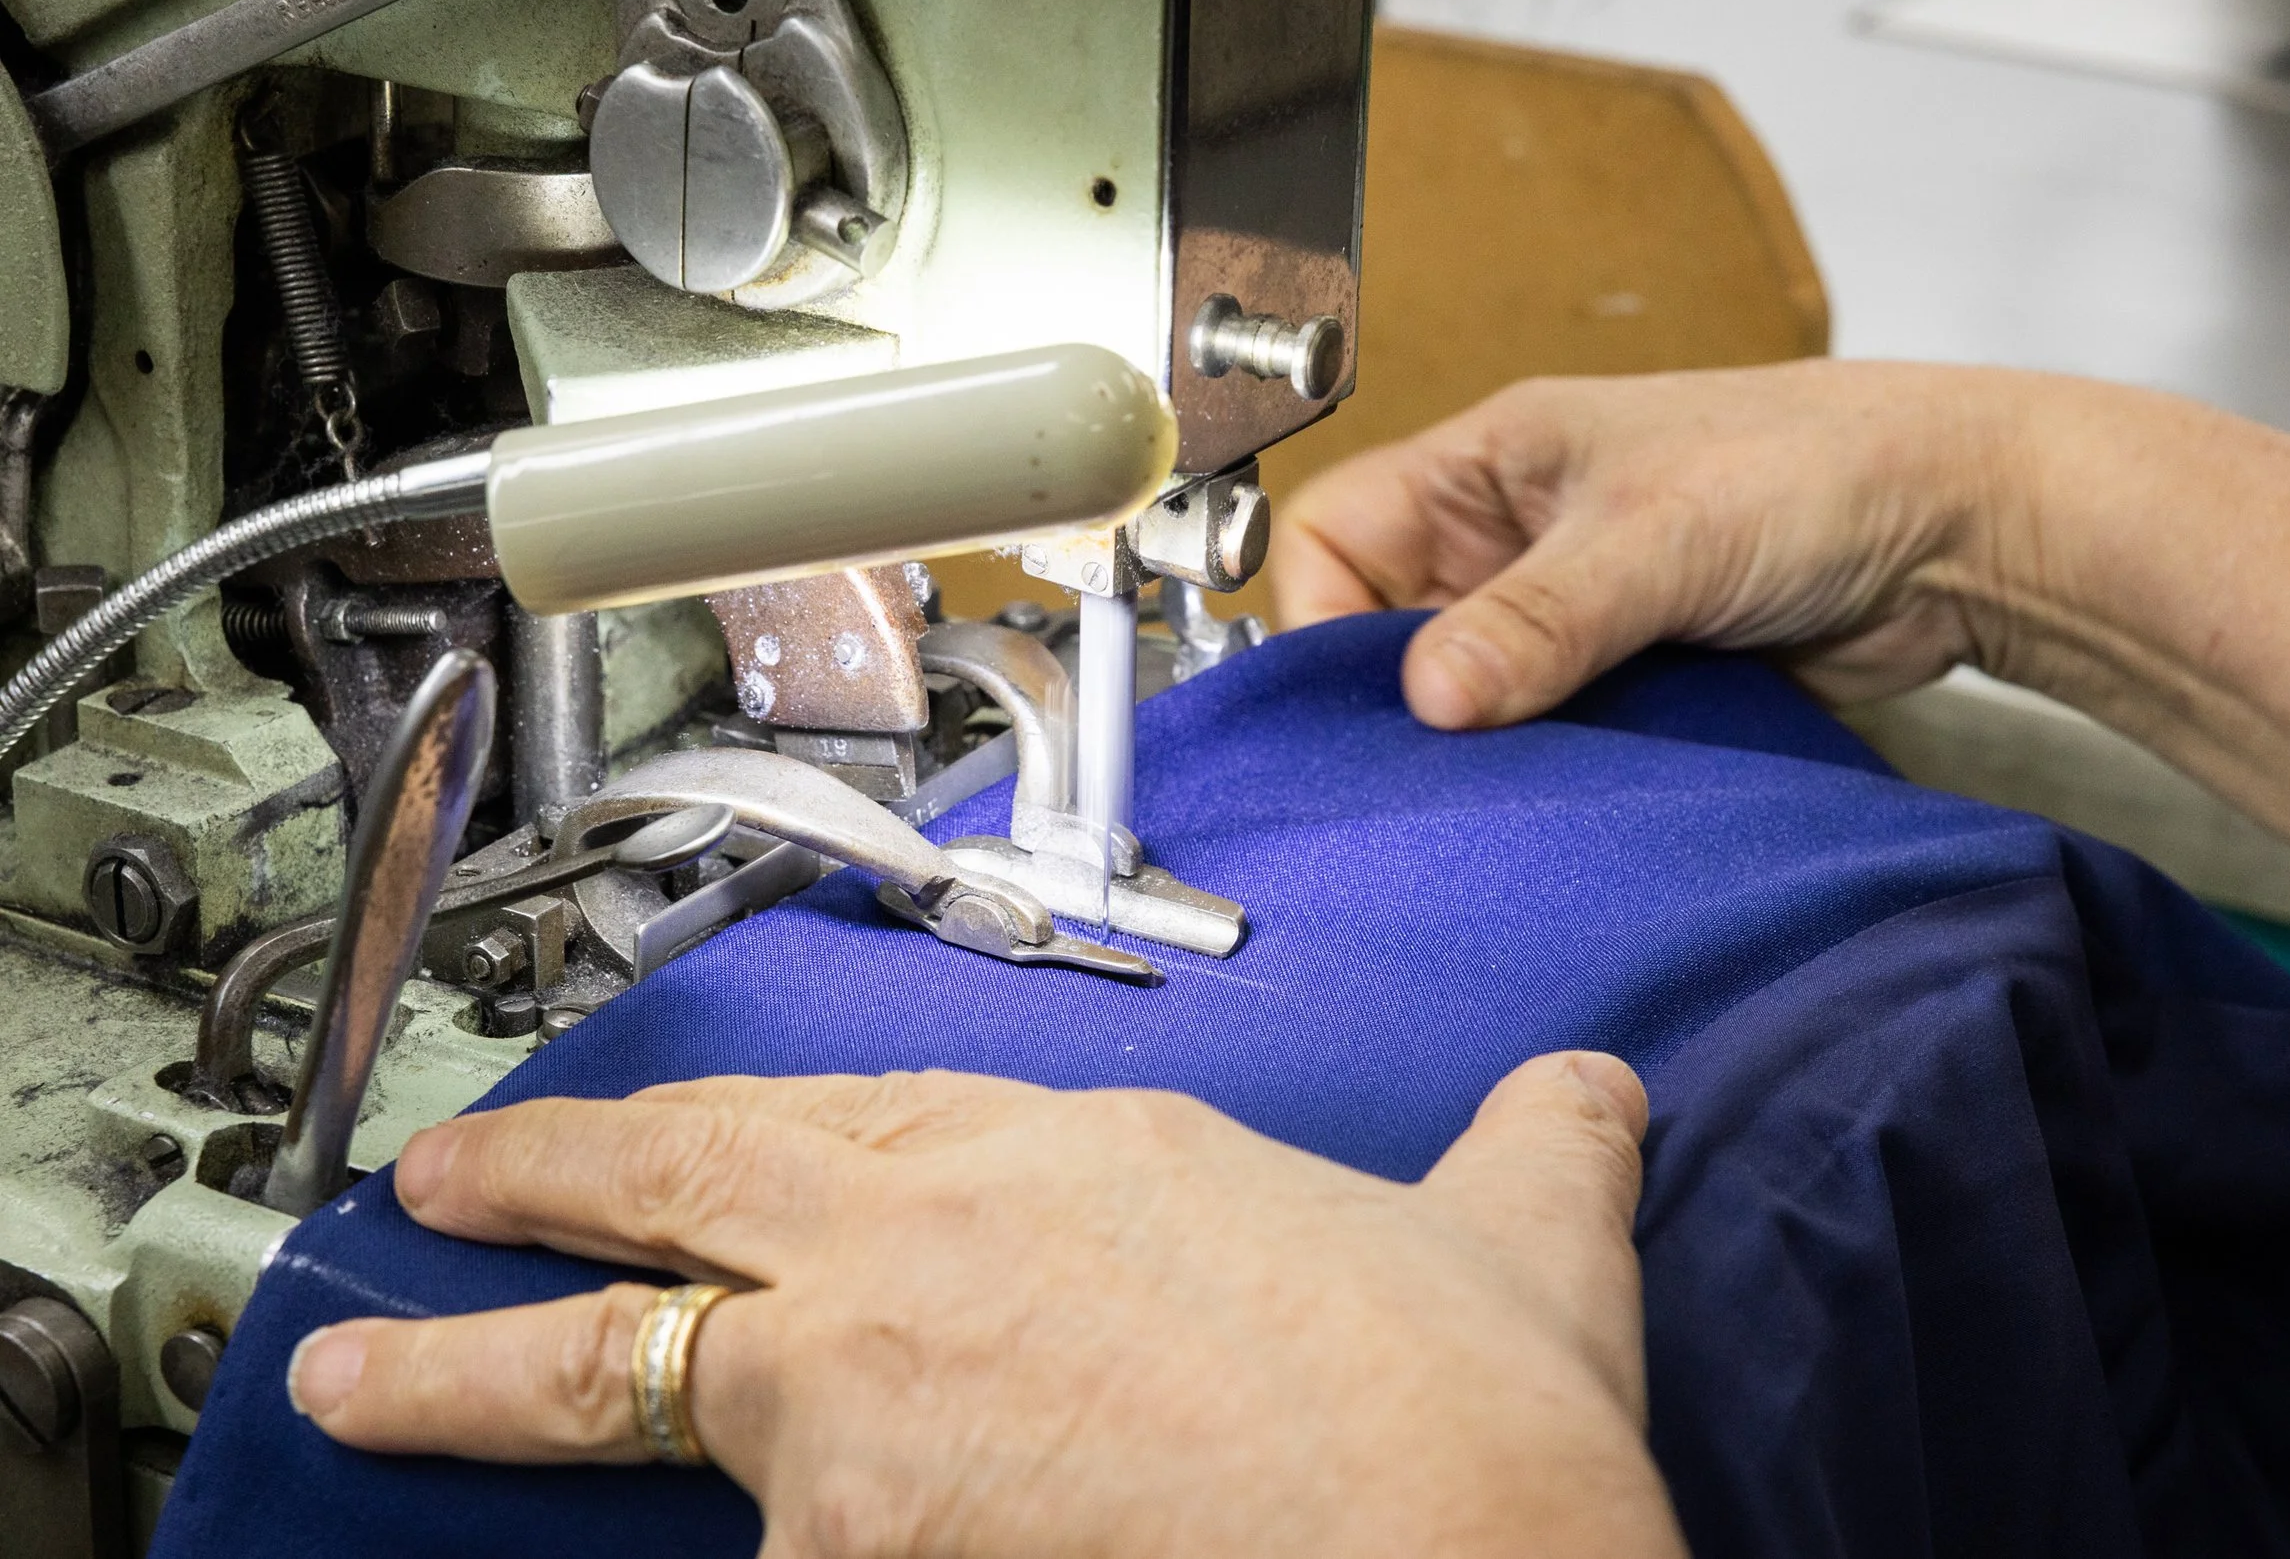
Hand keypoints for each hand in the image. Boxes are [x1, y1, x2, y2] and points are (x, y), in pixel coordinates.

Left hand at [287, 1054, 1685, 1558]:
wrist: (1451, 1550)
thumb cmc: (1468, 1417)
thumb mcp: (1522, 1231)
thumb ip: (1530, 1146)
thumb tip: (1584, 1098)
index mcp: (1070, 1155)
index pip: (852, 1113)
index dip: (743, 1124)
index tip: (674, 1137)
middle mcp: (934, 1252)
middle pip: (671, 1195)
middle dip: (528, 1190)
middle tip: (426, 1200)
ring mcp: (864, 1407)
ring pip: (630, 1379)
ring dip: (493, 1381)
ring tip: (383, 1393)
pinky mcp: (845, 1551)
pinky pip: (744, 1550)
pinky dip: (719, 1544)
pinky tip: (669, 1549)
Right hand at [1273, 360, 2043, 727]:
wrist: (1959, 531)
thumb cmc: (1817, 469)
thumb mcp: (1654, 538)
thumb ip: (1537, 620)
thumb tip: (1428, 698)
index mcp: (1492, 462)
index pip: (1335, 536)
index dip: (1322, 618)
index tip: (1356, 702)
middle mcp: (1514, 535)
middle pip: (1389, 627)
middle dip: (1398, 698)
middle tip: (1418, 768)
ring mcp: (1569, 609)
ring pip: (1468, 691)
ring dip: (1479, 742)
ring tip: (1493, 791)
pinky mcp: (1624, 678)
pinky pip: (1544, 732)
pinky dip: (1542, 767)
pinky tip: (1555, 800)